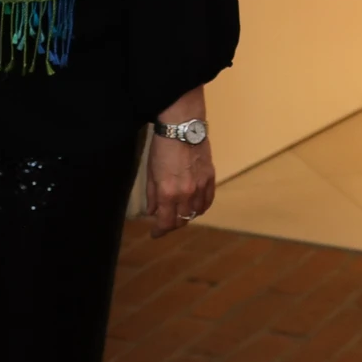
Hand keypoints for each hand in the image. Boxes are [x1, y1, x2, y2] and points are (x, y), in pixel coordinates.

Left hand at [145, 91, 214, 237]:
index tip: (155, 233)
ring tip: (180, 214)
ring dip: (187, 216)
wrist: (182, 128)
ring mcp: (200, 186)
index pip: (165, 222)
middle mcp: (186, 193)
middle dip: (172, 225)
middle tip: (166, 223)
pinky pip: (208, 201)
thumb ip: (152, 195)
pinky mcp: (210, 178)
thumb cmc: (162, 147)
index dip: (159, 231)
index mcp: (168, 193)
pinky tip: (196, 207)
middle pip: (181, 220)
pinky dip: (202, 207)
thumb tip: (152, 212)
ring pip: (196, 213)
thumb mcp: (151, 172)